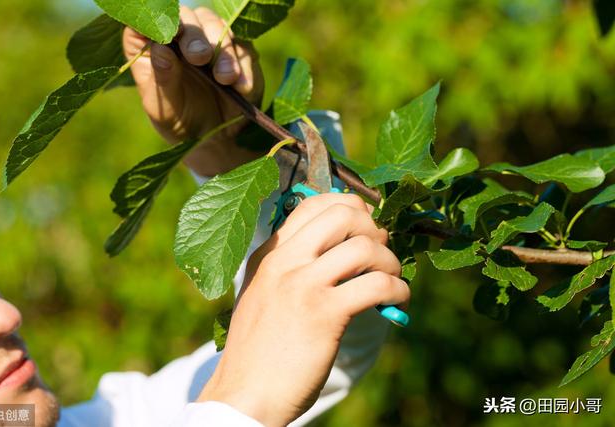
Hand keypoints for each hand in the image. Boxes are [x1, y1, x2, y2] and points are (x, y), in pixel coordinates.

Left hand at [123, 6, 264, 175]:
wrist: (216, 141)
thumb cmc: (180, 123)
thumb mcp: (164, 109)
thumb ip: (163, 80)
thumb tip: (161, 49)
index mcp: (150, 48)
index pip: (146, 21)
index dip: (158, 21)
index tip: (170, 33)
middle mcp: (179, 37)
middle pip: (185, 16)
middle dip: (194, 35)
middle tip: (200, 57)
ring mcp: (209, 40)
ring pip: (215, 25)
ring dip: (222, 49)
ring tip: (225, 78)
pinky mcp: (237, 51)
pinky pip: (243, 46)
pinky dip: (243, 64)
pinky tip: (241, 87)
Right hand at [198, 194, 410, 426]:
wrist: (245, 393)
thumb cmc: (259, 349)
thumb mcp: (262, 294)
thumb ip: (290, 268)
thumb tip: (340, 250)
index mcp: (269, 254)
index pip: (312, 204)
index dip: (349, 207)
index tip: (364, 227)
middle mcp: (284, 261)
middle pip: (342, 214)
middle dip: (373, 228)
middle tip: (380, 251)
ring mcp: (302, 285)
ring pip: (364, 247)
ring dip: (390, 261)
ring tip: (391, 279)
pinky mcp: (324, 314)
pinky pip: (377, 284)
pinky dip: (397, 290)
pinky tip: (397, 301)